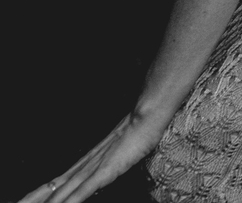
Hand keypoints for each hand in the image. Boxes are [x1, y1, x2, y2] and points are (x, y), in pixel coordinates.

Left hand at [19, 111, 166, 202]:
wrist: (144, 118)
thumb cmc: (137, 132)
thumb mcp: (118, 154)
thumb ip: (105, 169)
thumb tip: (97, 182)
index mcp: (85, 164)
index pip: (56, 184)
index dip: (39, 194)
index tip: (25, 201)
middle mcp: (84, 167)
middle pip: (52, 189)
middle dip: (34, 199)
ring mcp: (92, 170)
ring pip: (63, 192)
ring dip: (49, 202)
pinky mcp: (104, 172)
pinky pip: (83, 191)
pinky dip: (70, 201)